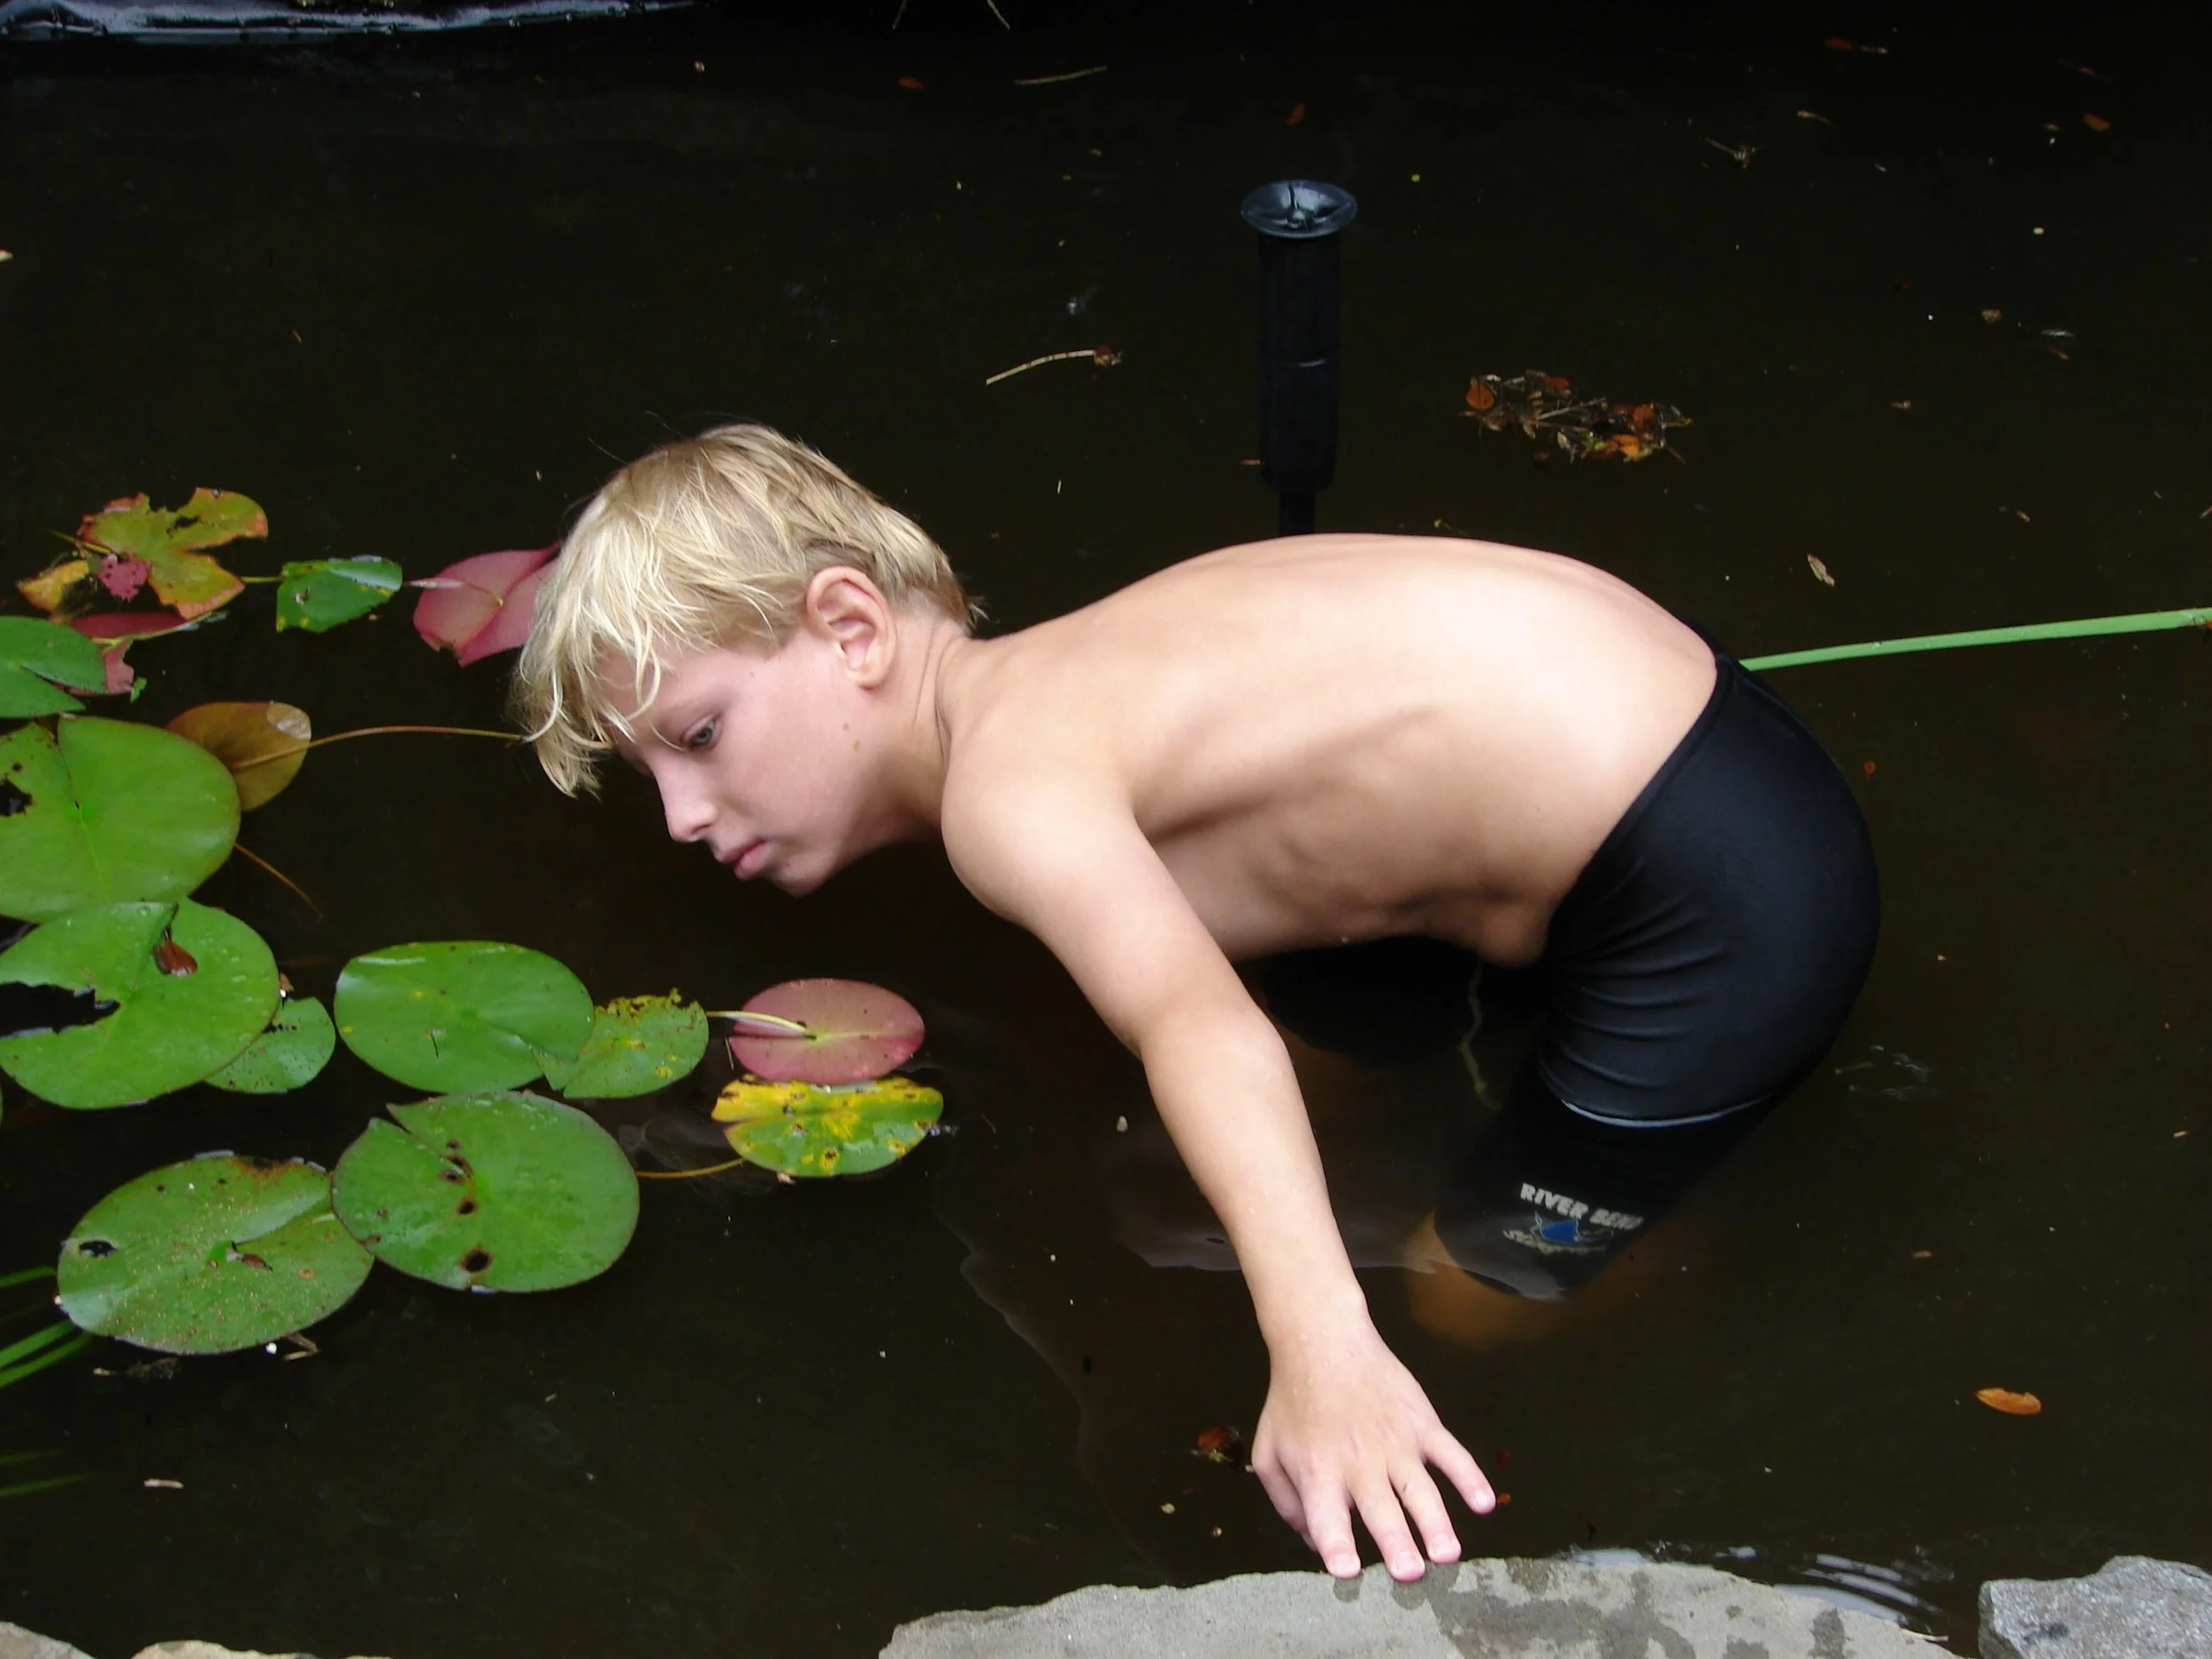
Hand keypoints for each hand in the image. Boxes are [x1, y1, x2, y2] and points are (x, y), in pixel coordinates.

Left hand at [1250, 1320, 1494, 1580]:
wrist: (1323, 1341)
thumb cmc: (1294, 1401)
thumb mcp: (1270, 1451)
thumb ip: (1287, 1503)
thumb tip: (1314, 1543)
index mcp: (1318, 1471)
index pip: (1326, 1517)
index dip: (1336, 1545)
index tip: (1347, 1571)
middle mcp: (1358, 1461)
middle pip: (1380, 1510)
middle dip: (1396, 1542)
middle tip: (1410, 1573)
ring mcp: (1395, 1442)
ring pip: (1420, 1489)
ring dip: (1436, 1523)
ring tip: (1447, 1554)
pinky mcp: (1422, 1423)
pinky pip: (1451, 1453)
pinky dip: (1470, 1478)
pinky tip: (1483, 1503)